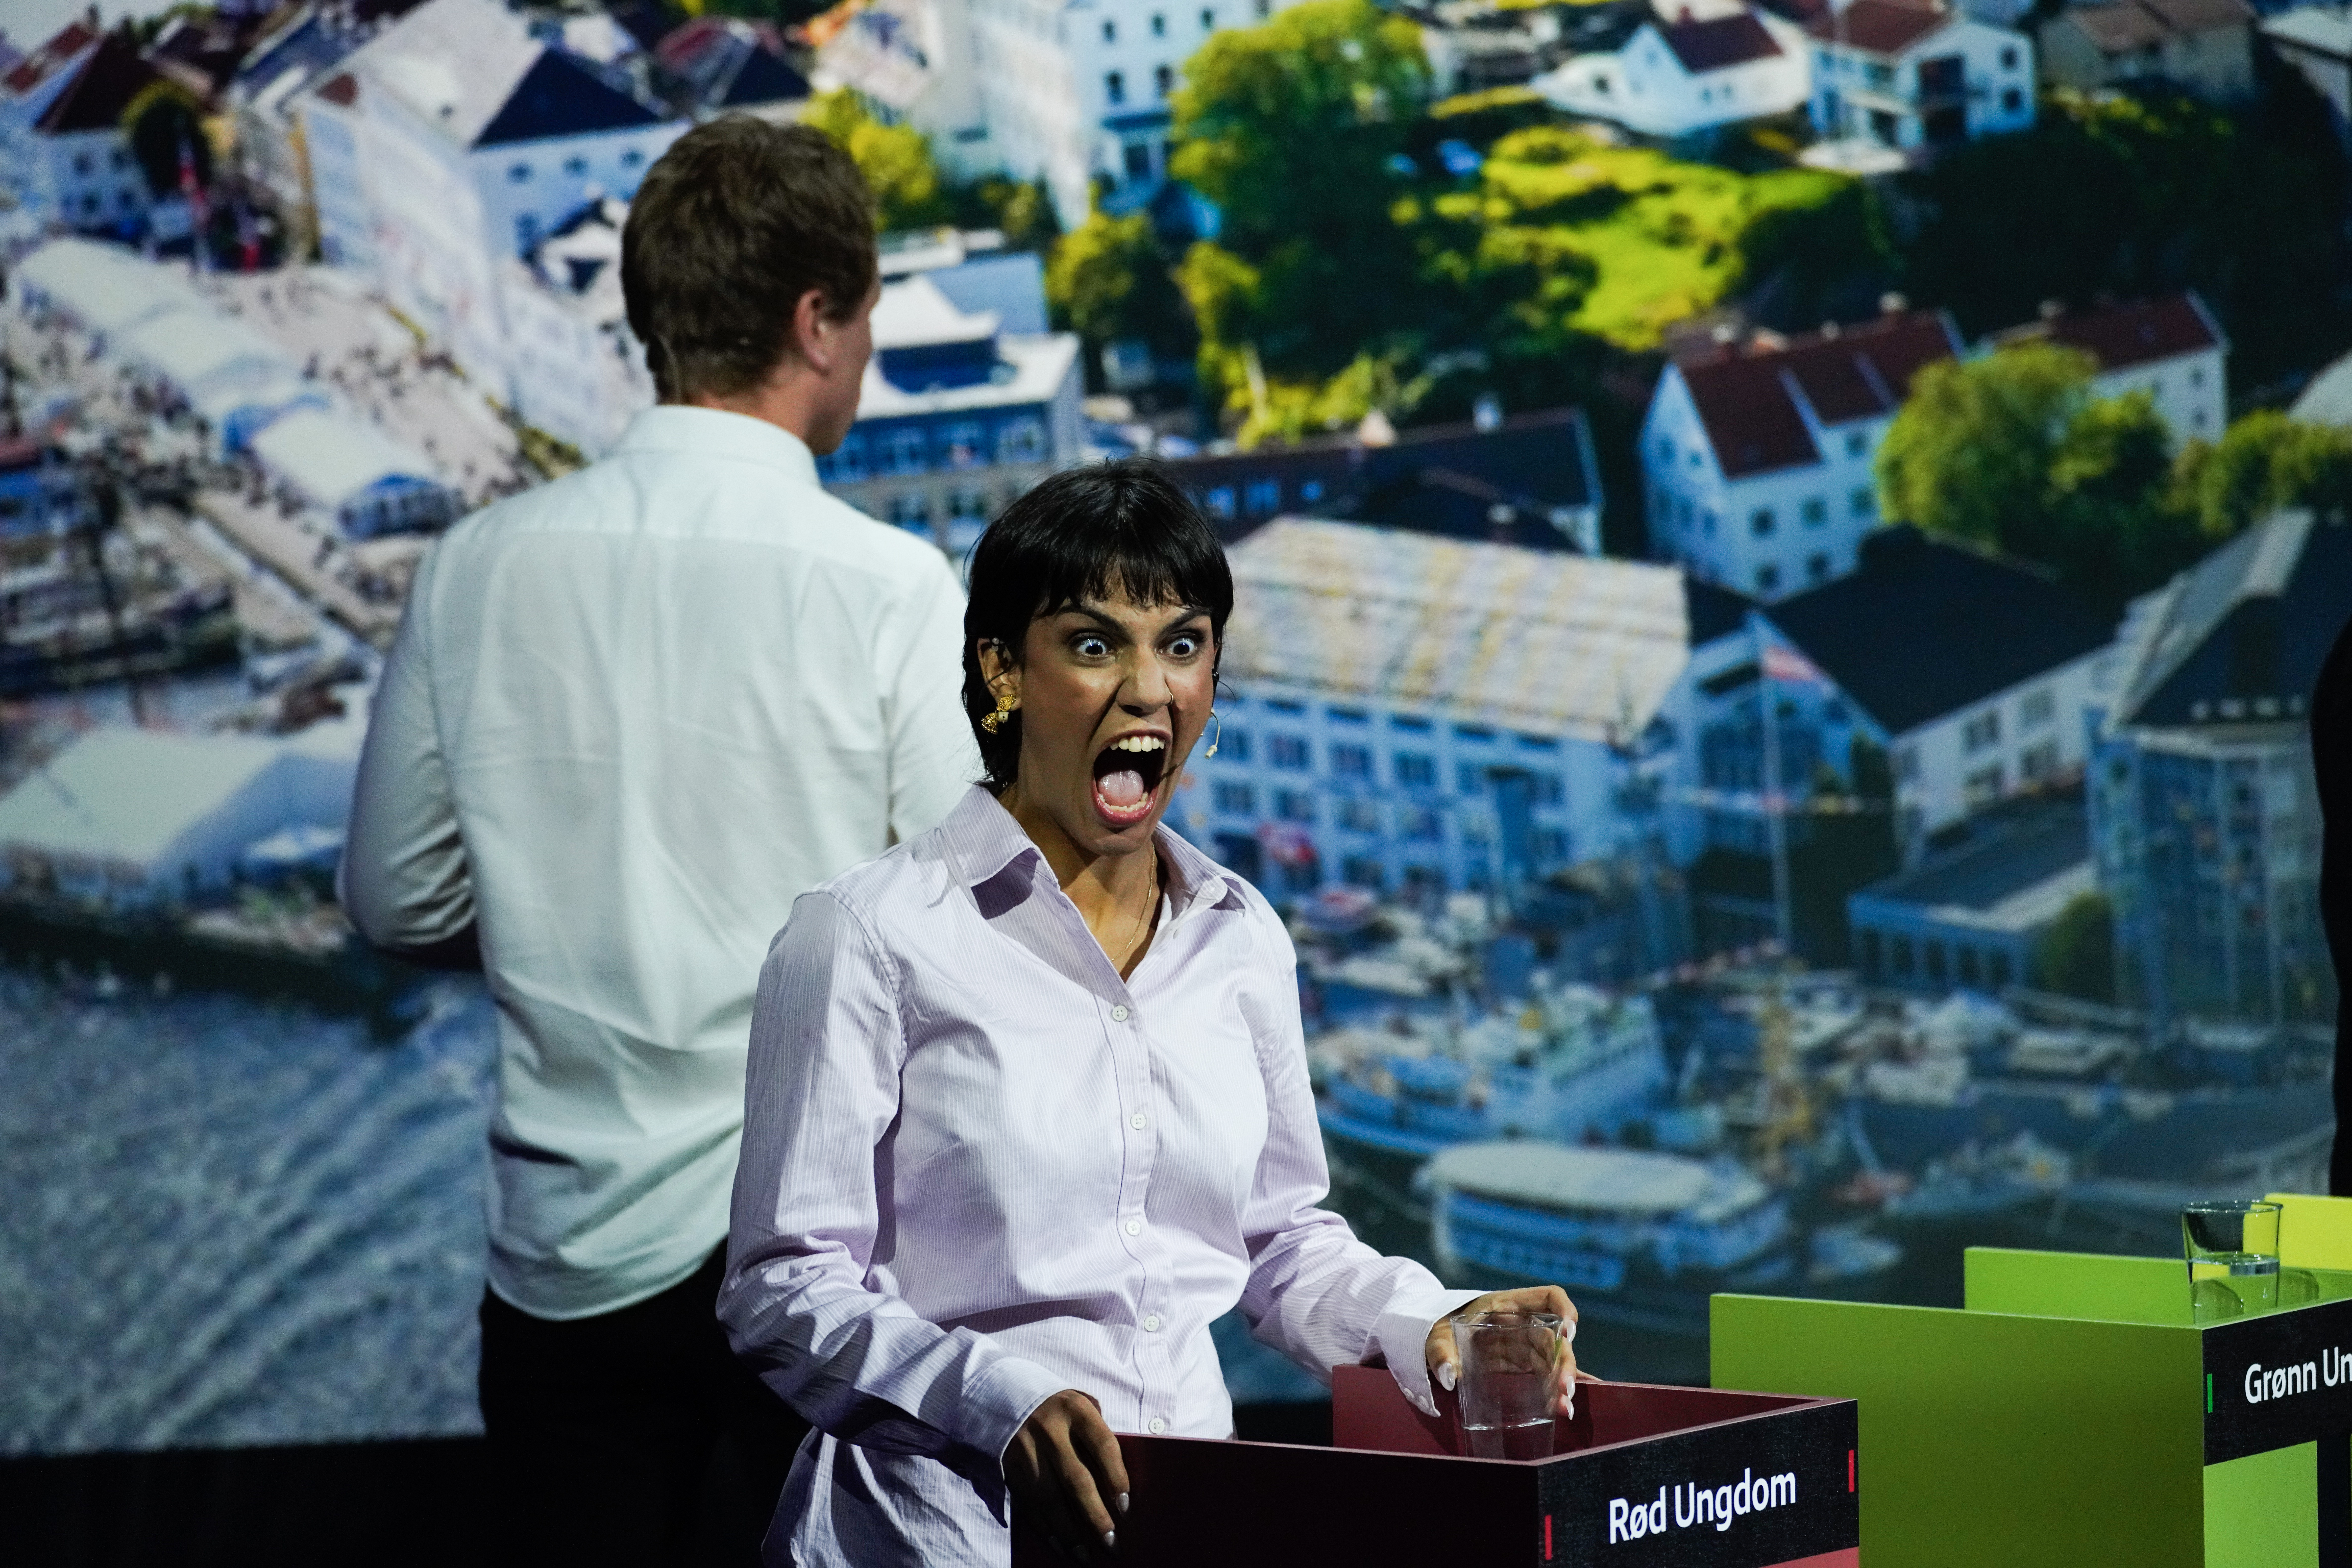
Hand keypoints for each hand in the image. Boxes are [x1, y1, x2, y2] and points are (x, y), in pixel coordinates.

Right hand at [1005, 1389, 1129, 1562]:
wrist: (998, 1390)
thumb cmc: (1053, 1405)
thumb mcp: (1077, 1403)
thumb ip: (1095, 1431)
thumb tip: (1115, 1478)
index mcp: (1075, 1410)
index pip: (1104, 1446)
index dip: (1117, 1478)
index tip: (1126, 1507)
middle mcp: (1049, 1429)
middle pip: (1077, 1480)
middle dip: (1096, 1517)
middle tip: (1112, 1544)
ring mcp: (1025, 1449)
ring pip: (1050, 1499)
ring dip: (1069, 1533)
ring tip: (1086, 1556)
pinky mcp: (1007, 1466)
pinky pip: (1028, 1503)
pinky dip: (1044, 1528)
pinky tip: (1060, 1545)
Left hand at [1426, 1285, 1593, 1417]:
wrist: (1433, 1341)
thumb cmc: (1437, 1328)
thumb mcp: (1435, 1335)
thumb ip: (1439, 1351)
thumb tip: (1448, 1374)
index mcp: (1507, 1305)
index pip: (1547, 1297)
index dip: (1564, 1309)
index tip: (1569, 1332)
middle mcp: (1522, 1324)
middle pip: (1555, 1338)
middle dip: (1565, 1362)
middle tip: (1564, 1388)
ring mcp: (1523, 1346)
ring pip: (1553, 1360)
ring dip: (1562, 1381)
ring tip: (1565, 1407)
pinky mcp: (1520, 1366)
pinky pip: (1543, 1376)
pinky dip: (1555, 1389)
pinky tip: (1566, 1406)